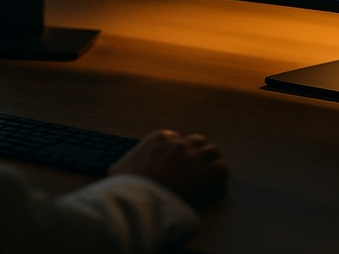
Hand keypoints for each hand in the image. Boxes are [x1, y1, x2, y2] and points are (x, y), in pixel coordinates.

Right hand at [109, 129, 227, 205]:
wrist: (141, 199)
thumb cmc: (128, 186)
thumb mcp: (118, 168)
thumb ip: (123, 163)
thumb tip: (115, 169)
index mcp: (159, 139)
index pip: (177, 138)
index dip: (178, 151)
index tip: (177, 163)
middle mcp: (179, 144)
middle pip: (198, 141)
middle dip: (198, 153)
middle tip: (196, 168)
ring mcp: (195, 157)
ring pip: (213, 151)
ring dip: (211, 162)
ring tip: (208, 175)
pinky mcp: (208, 173)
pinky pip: (222, 169)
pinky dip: (220, 176)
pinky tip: (214, 185)